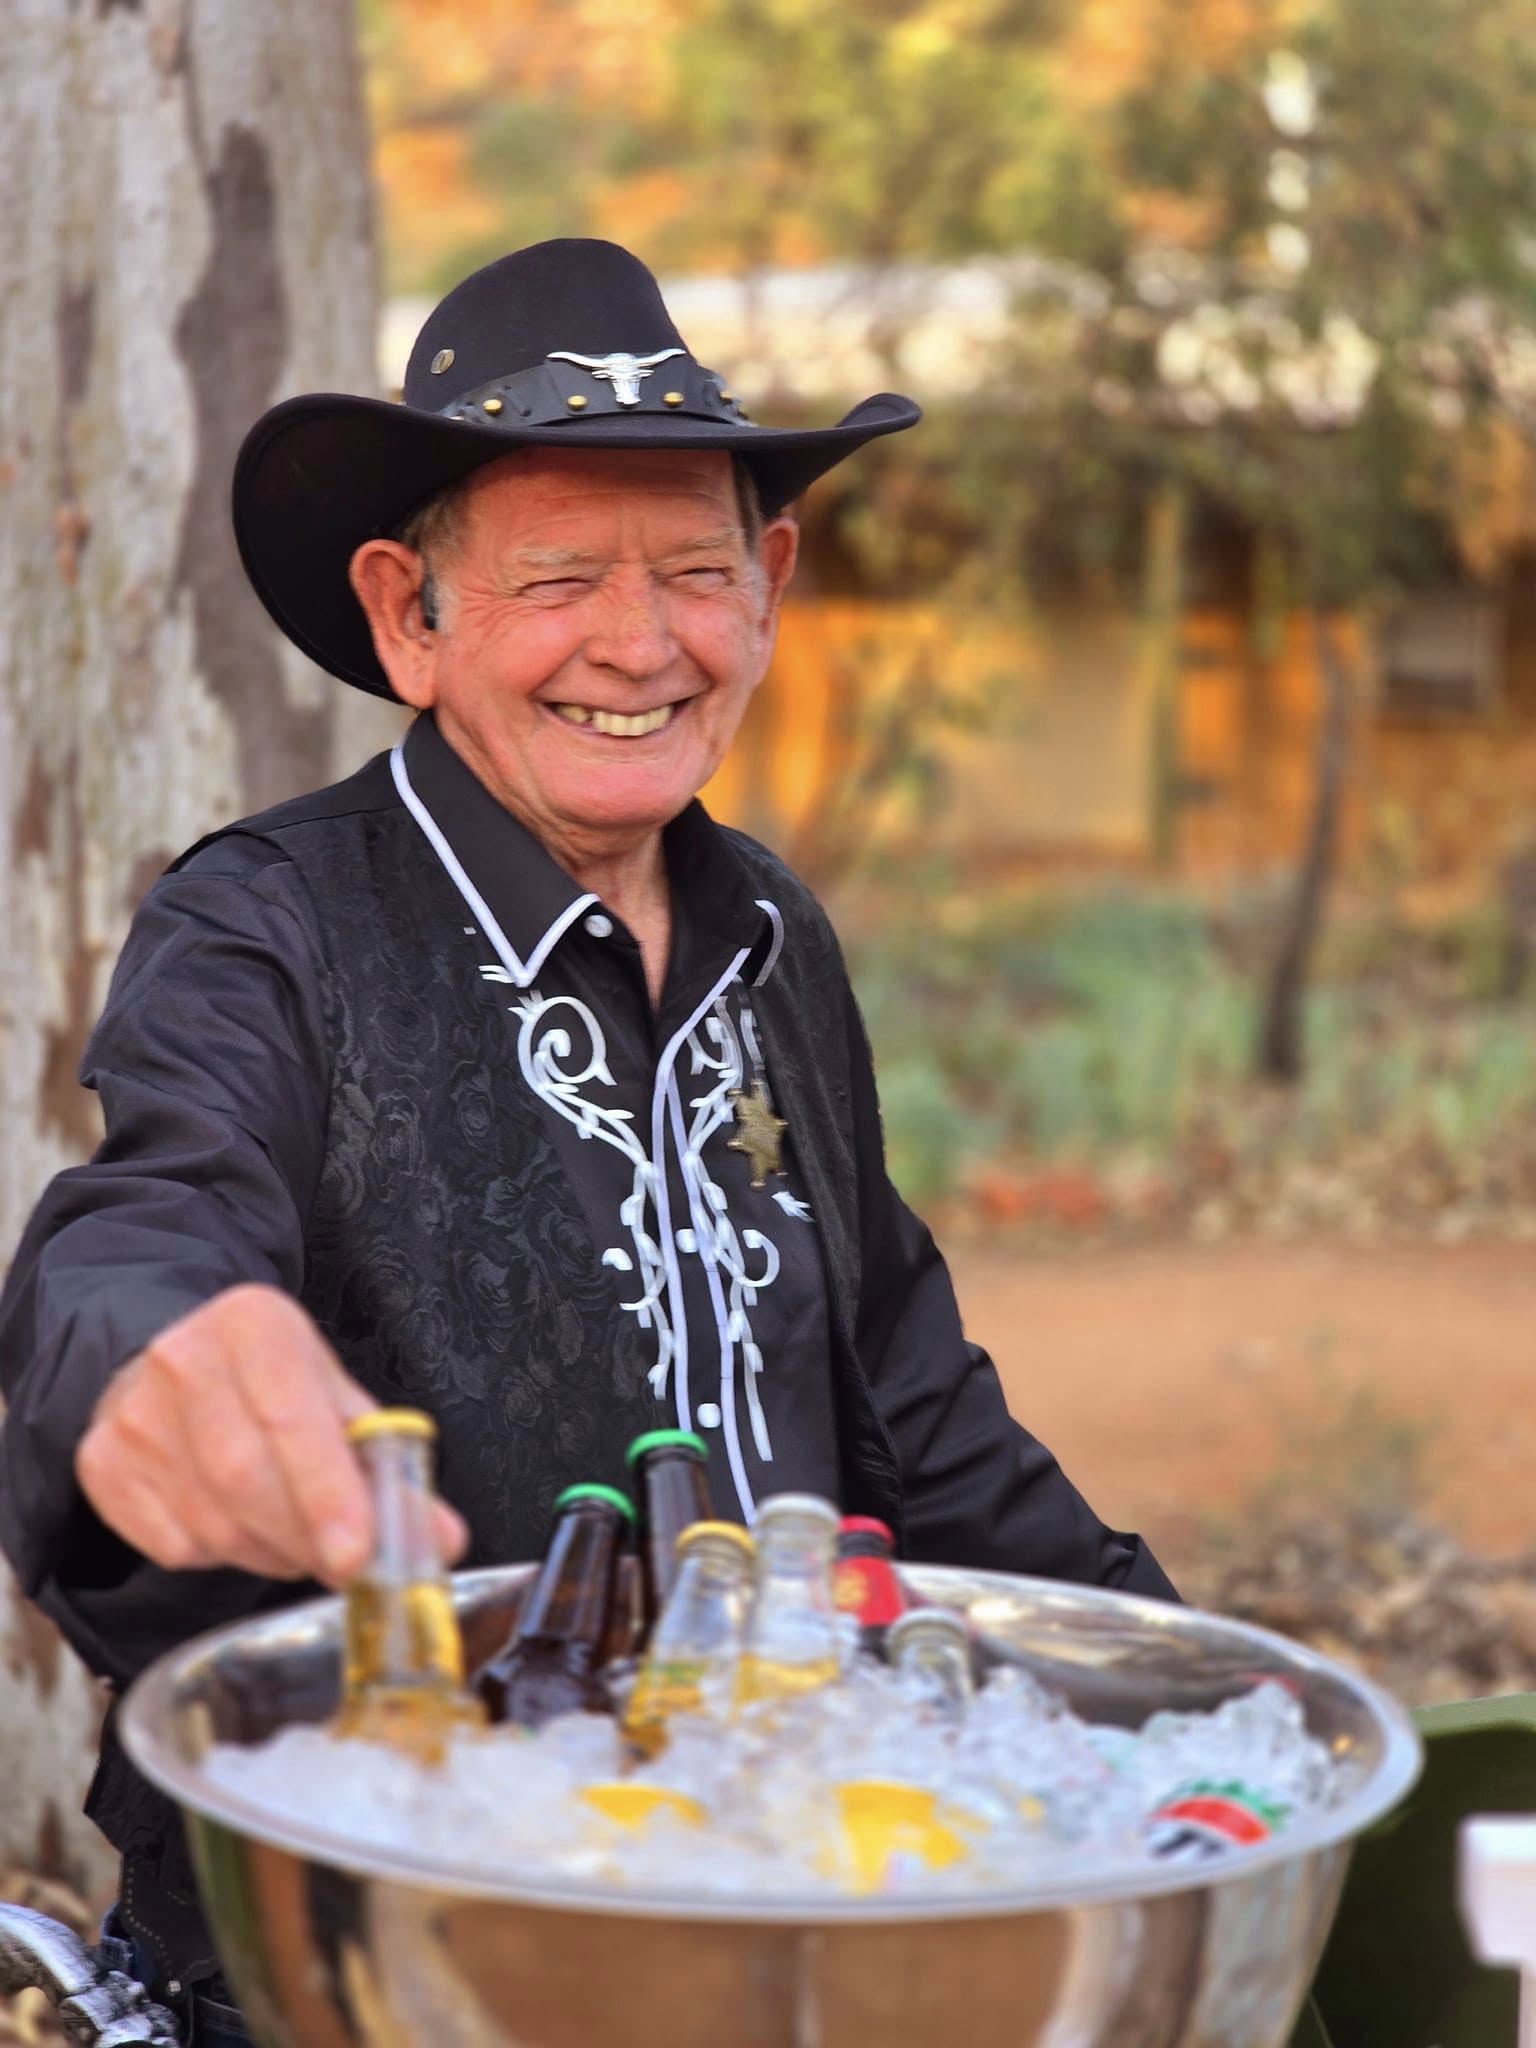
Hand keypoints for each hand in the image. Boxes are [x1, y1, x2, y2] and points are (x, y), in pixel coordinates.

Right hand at [75, 1283, 466, 1585]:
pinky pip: (173, 1544)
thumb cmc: (275, 1381)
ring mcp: (133, 1414)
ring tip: (302, 1542)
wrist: (178, 1359)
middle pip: (246, 1478)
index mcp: (254, 1324)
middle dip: (307, 1538)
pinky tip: (245, 1528)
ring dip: (272, 1553)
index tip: (358, 1554)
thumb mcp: (337, 1395)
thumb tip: (440, 1539)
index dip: (326, 1492)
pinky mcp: (101, 1464)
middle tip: (347, 1566)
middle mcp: (183, 1360)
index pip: (291, 1416)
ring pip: (212, 1522)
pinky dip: (224, 1556)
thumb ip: (390, 1466)